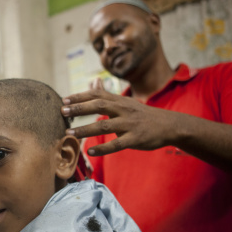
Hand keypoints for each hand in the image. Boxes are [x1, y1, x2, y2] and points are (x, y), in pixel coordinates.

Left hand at [61, 79, 178, 155]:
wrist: (169, 125)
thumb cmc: (141, 115)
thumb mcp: (125, 101)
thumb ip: (107, 94)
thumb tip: (93, 81)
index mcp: (119, 101)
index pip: (97, 94)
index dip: (80, 96)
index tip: (64, 100)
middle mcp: (123, 110)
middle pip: (99, 106)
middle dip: (79, 108)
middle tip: (62, 111)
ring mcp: (130, 125)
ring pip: (104, 126)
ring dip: (85, 129)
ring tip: (69, 133)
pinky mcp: (135, 139)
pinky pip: (117, 144)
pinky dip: (103, 148)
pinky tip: (90, 151)